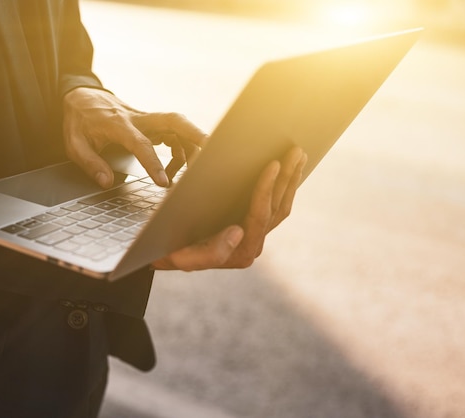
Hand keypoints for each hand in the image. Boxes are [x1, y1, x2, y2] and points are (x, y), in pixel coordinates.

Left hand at [63, 87, 206, 187]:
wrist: (82, 98)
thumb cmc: (80, 121)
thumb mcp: (75, 144)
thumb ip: (91, 163)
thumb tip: (106, 182)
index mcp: (118, 124)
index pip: (141, 144)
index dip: (154, 163)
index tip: (164, 183)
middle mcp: (138, 118)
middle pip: (174, 120)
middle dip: (195, 134)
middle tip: (212, 151)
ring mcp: (147, 119)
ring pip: (179, 126)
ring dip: (192, 146)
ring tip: (191, 172)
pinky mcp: (152, 123)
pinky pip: (174, 134)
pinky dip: (180, 151)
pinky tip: (174, 167)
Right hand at [152, 147, 306, 270]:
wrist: (165, 254)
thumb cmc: (169, 251)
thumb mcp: (181, 256)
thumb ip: (211, 252)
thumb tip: (238, 231)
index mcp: (240, 253)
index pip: (259, 216)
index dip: (267, 189)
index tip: (272, 164)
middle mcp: (252, 246)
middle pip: (277, 208)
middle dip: (287, 178)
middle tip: (296, 151)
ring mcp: (255, 237)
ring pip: (281, 206)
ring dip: (290, 179)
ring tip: (298, 155)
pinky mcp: (253, 228)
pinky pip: (274, 206)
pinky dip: (283, 186)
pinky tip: (287, 170)